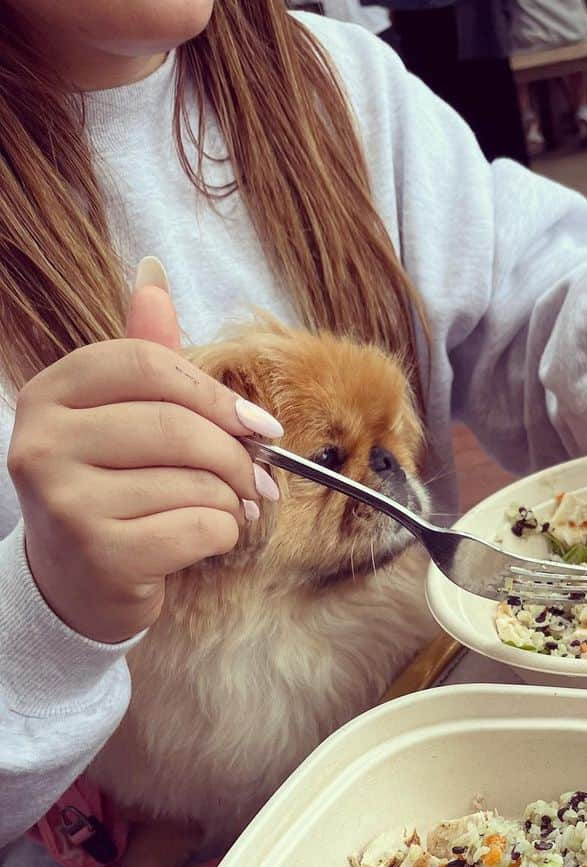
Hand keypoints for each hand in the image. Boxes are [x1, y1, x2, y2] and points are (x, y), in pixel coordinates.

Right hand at [9, 258, 282, 643]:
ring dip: (234, 500)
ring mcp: (66, 501)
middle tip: (260, 480)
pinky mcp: (100, 554)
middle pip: (176, 425)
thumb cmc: (111, 492)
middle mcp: (44, 444)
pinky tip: (210, 540)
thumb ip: (143, 358)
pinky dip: (224, 534)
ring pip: (194, 481)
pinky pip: (199, 527)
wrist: (75, 586)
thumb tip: (153, 277)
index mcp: (50, 395)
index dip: (216, 393)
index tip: (258, 426)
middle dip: (236, 455)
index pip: (147, 365)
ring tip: (232, 510)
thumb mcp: (117, 419)